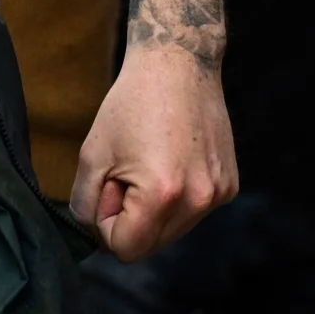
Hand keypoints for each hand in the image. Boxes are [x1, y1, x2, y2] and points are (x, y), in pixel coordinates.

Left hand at [74, 40, 236, 259]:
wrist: (177, 64)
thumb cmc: (131, 103)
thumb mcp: (92, 153)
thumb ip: (85, 204)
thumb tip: (94, 233)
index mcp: (162, 194)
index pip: (126, 249)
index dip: (107, 223)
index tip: (108, 186)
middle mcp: (198, 200)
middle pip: (151, 245)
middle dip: (130, 218)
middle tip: (127, 171)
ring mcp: (219, 194)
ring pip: (172, 231)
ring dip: (153, 209)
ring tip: (150, 163)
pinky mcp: (229, 185)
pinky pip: (193, 211)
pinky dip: (177, 197)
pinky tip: (172, 160)